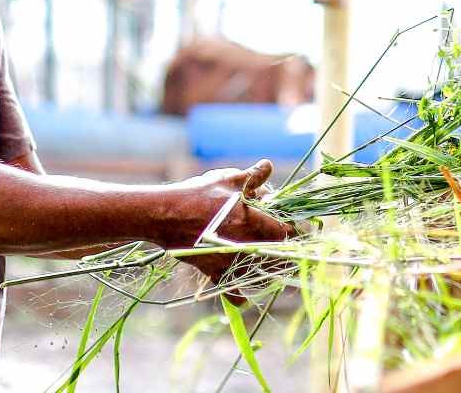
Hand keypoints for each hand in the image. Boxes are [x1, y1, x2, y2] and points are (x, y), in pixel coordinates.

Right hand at [160, 159, 295, 294]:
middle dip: (288, 255)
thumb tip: (268, 165)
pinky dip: (239, 295)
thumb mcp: (227, 179)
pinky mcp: (214, 271)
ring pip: (261, 277)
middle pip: (279, 259)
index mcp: (253, 221)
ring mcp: (231, 261)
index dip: (294, 231)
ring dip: (271, 273)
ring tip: (273, 267)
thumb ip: (252, 175)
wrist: (165, 215)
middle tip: (290, 250)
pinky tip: (245, 294)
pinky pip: (232, 291)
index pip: (286, 232)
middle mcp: (246, 245)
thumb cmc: (198, 194)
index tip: (295, 229)